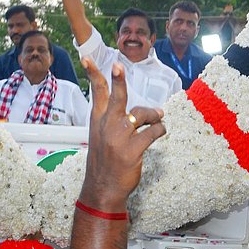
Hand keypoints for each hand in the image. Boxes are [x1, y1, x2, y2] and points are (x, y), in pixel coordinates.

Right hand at [77, 59, 165, 211]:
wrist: (103, 189)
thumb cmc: (105, 162)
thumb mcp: (101, 137)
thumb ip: (115, 120)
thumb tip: (147, 110)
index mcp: (97, 121)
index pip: (96, 93)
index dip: (93, 74)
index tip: (88, 58)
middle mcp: (107, 126)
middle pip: (116, 96)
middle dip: (118, 80)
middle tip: (118, 65)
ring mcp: (119, 138)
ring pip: (143, 113)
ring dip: (154, 114)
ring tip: (158, 117)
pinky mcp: (132, 150)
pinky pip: (154, 131)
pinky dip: (160, 130)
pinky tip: (159, 132)